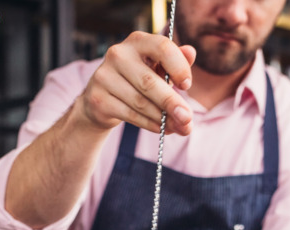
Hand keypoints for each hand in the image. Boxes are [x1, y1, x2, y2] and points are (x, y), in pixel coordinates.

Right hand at [78, 31, 195, 135]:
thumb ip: (176, 60)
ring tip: (180, 127)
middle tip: (188, 118)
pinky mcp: (98, 99)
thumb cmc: (137, 80)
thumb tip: (191, 52)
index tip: (187, 86)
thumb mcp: (158, 68)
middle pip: (149, 82)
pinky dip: (149, 124)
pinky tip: (161, 128)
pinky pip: (130, 115)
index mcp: (137, 41)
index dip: (179, 67)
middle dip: (172, 103)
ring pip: (140, 102)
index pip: (162, 48)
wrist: (102, 99)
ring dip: (163, 118)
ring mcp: (104, 76)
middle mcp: (118, 54)